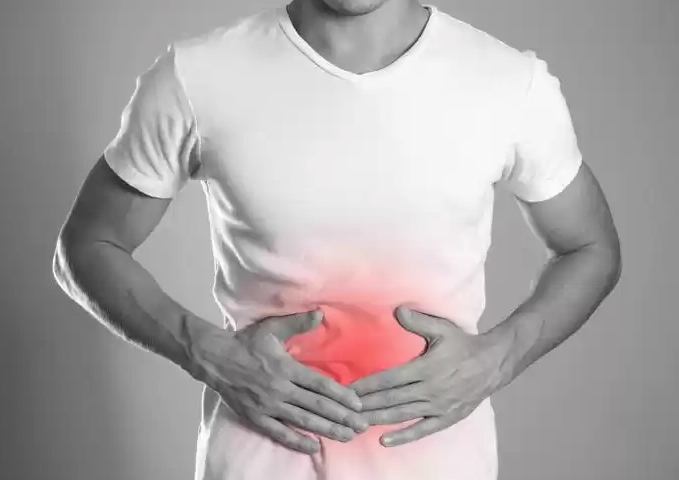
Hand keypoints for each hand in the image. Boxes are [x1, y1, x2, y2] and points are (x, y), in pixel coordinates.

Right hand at [192, 309, 368, 453]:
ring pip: (302, 421)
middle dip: (341, 416)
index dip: (341, 395)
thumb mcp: (272, 328)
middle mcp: (279, 389)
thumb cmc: (246, 342)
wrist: (214, 358)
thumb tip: (320, 314)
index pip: (319, 384)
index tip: (358, 404)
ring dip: (326, 430)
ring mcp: (267, 406)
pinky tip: (314, 447)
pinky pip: (279, 433)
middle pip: (316, 405)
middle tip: (361, 425)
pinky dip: (297, 441)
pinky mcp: (256, 417)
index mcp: (286, 368)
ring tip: (346, 436)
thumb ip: (297, 323)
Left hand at [347, 306, 506, 446]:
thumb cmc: (464, 344)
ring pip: (401, 415)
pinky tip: (384, 440)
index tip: (347, 389)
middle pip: (390, 399)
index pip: (388, 378)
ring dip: (377, 419)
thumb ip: (418, 321)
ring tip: (355, 424)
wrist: (494, 363)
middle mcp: (430, 389)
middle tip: (342, 409)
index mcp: (426, 367)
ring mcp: (438, 405)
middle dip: (365, 405)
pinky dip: (403, 436)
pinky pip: (422, 429)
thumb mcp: (442, 329)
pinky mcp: (446, 417)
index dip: (366, 385)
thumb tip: (397, 309)